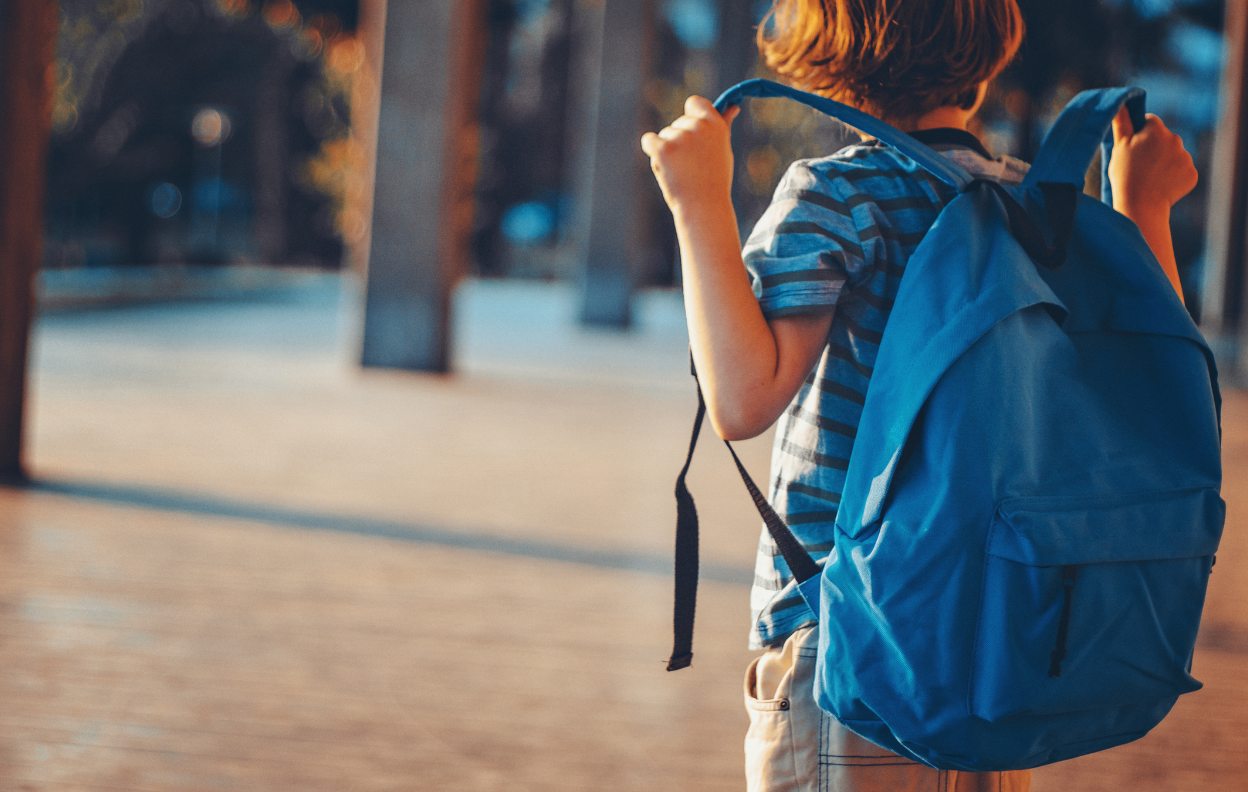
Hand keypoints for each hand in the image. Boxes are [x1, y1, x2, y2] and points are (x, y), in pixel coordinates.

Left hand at [640, 96, 739, 213]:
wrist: (703, 207)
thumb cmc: (715, 180)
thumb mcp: (723, 149)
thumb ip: (723, 125)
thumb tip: (734, 106)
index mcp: (715, 124)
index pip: (694, 102)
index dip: (691, 116)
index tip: (693, 133)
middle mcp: (699, 126)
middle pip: (678, 122)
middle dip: (680, 140)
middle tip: (692, 165)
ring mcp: (680, 137)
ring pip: (665, 134)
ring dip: (668, 150)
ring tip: (682, 171)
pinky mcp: (663, 148)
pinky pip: (649, 140)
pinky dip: (652, 151)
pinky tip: (665, 167)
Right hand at [1108, 106, 1197, 220]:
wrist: (1141, 205)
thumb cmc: (1126, 175)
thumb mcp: (1119, 147)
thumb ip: (1122, 123)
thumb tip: (1120, 103)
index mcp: (1156, 130)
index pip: (1150, 122)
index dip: (1139, 134)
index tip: (1132, 149)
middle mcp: (1176, 139)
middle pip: (1163, 139)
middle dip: (1154, 148)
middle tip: (1139, 166)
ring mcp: (1186, 157)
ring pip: (1173, 155)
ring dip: (1164, 162)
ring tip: (1150, 178)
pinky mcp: (1192, 174)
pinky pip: (1182, 171)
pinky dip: (1173, 177)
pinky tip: (1161, 186)